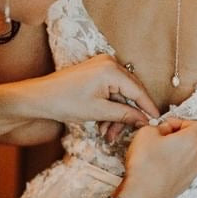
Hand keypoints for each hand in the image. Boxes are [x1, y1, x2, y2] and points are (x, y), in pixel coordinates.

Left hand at [30, 54, 159, 127]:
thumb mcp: (99, 112)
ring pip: (120, 94)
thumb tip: (143, 119)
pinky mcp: (95, 72)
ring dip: (116, 115)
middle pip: (129, 93)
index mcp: (111, 69)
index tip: (156, 120)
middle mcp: (109, 63)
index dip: (148, 108)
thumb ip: (125, 115)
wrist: (39, 98)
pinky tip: (102, 123)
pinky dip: (108, 107)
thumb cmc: (64, 101)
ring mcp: (101, 66)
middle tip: (121, 134)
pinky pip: (110, 91)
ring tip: (106, 133)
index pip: (138, 91)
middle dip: (126, 116)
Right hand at [118, 117, 196, 197]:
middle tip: (169, 136)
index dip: (181, 121)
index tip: (167, 125)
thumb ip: (159, 127)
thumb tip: (163, 130)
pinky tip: (163, 164)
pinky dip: (181, 163)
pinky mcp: (186, 184)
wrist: (142, 195)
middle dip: (187, 135)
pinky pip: (189, 168)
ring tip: (166, 150)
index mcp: (193, 140)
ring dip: (185, 150)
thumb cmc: (146, 166)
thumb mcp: (146, 133)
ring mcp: (194, 172)